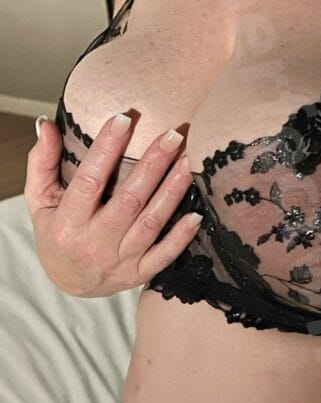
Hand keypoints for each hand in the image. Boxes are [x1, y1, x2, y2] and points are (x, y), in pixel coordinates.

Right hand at [24, 111, 202, 296]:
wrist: (71, 283)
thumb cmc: (57, 233)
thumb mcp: (41, 200)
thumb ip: (42, 162)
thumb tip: (46, 124)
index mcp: (68, 222)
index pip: (89, 181)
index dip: (106, 150)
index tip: (124, 120)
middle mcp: (95, 243)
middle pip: (129, 199)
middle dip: (153, 165)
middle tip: (173, 136)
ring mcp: (121, 260)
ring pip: (151, 222)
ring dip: (173, 191)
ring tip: (189, 162)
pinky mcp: (140, 273)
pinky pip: (165, 254)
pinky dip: (182, 236)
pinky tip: (197, 213)